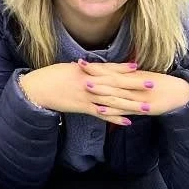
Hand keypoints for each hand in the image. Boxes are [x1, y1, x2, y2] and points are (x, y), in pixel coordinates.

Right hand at [19, 61, 147, 123]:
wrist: (37, 89)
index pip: (108, 69)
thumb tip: (97, 67)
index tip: (138, 67)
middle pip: (115, 85)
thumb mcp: (68, 68)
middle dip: (135, 85)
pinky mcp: (83, 108)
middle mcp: (89, 83)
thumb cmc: (50, 75)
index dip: (123, 68)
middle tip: (152, 85)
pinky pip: (102, 115)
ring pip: (112, 101)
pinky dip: (114, 119)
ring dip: (130, 105)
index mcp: (85, 71)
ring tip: (146, 107)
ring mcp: (87, 97)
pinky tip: (127, 122)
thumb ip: (85, 69)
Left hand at [78, 61, 188, 117]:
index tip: (80, 62)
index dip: (96, 67)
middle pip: (110, 79)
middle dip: (94, 74)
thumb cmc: (161, 84)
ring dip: (100, 90)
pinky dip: (112, 110)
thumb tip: (109, 71)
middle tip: (78, 68)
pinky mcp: (140, 109)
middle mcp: (132, 85)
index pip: (111, 70)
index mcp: (132, 76)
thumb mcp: (142, 77)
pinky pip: (124, 110)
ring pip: (115, 94)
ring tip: (86, 86)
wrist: (180, 93)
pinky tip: (100, 110)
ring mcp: (135, 97)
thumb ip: (126, 75)